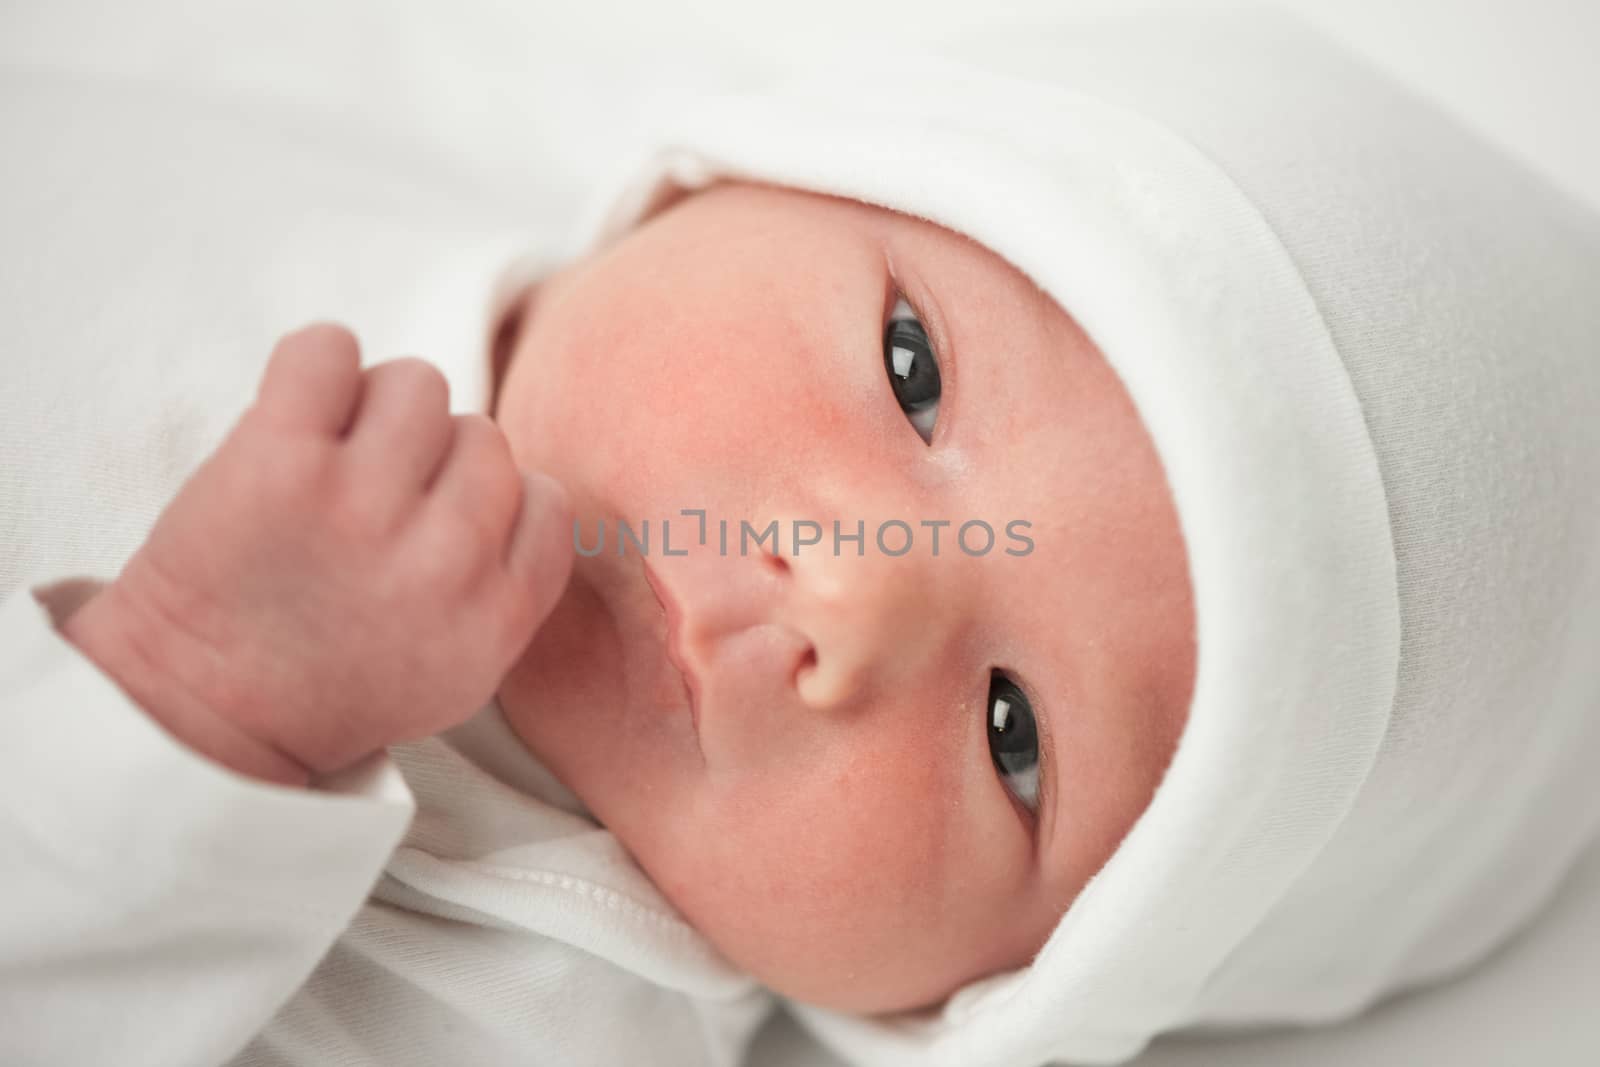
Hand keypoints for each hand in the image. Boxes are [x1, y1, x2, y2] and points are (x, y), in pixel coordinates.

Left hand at [66, 323, 572, 783]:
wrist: (197, 716)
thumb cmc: (329, 689)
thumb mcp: (463, 670)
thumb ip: (506, 584)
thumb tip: (517, 481)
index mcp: (497, 614)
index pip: (548, 500)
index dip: (493, 502)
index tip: (441, 523)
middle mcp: (445, 557)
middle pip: (483, 436)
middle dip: (431, 462)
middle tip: (373, 502)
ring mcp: (363, 503)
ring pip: (419, 382)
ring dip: (377, 410)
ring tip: (334, 458)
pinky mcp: (280, 460)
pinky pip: (328, 350)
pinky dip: (315, 365)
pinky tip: (298, 412)